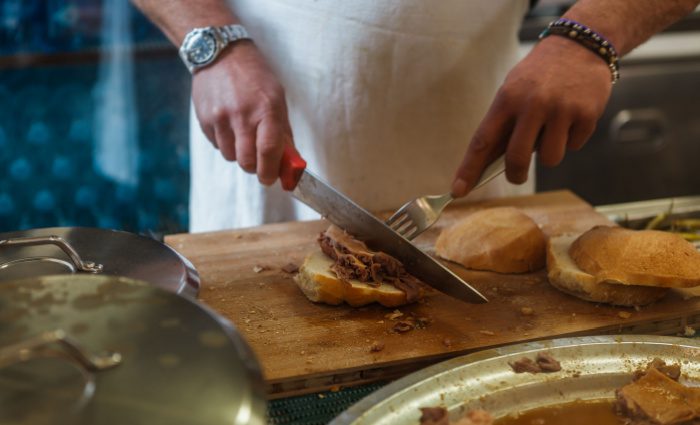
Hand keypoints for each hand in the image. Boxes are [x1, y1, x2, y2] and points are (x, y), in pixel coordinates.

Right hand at [192, 41, 293, 185]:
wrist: (221, 54)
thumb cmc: (255, 78)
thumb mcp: (277, 99)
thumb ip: (284, 133)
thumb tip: (291, 164)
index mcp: (266, 109)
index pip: (268, 151)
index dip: (270, 171)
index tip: (272, 179)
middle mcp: (242, 115)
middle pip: (247, 162)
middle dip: (255, 167)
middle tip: (259, 161)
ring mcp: (220, 118)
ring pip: (231, 157)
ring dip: (239, 154)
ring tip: (243, 134)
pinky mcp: (204, 119)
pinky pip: (217, 146)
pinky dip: (226, 143)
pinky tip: (229, 125)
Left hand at [451, 36, 612, 196]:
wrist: (581, 44)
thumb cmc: (539, 74)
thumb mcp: (513, 90)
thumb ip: (503, 124)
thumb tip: (489, 164)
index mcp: (507, 98)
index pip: (482, 141)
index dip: (469, 169)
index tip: (458, 190)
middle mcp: (533, 104)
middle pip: (516, 158)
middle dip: (515, 175)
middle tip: (516, 176)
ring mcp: (561, 110)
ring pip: (549, 158)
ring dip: (549, 153)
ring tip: (553, 130)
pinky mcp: (586, 115)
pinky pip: (574, 146)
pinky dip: (571, 138)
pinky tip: (572, 116)